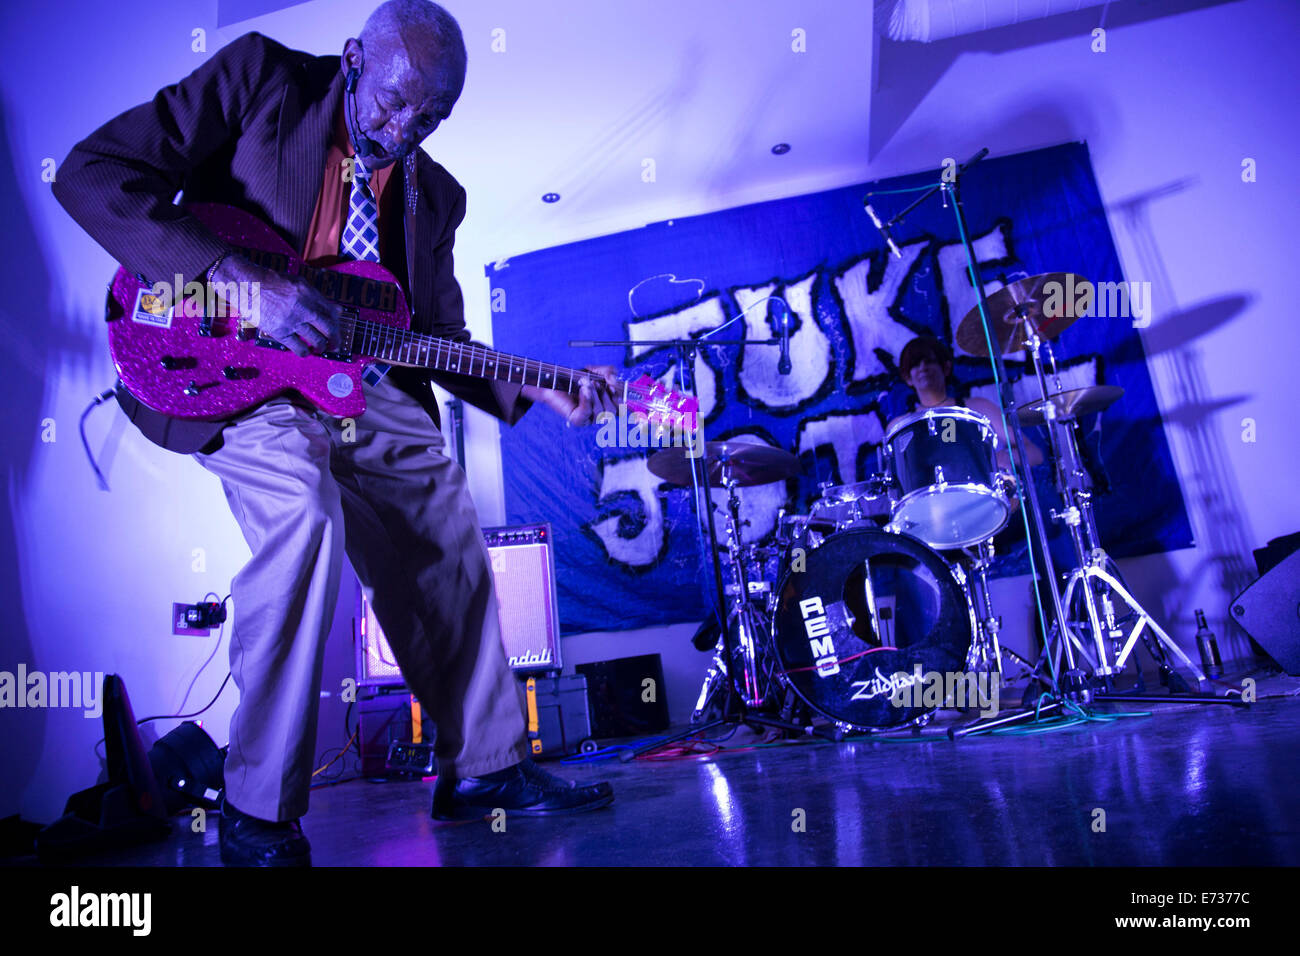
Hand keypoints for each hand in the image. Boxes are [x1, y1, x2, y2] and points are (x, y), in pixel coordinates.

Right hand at [213, 255, 342, 356]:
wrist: (245, 285)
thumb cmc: (270, 282)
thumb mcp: (296, 282)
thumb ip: (316, 296)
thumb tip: (337, 310)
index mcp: (309, 292)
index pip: (331, 312)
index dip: (337, 323)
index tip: (337, 329)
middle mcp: (304, 306)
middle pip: (329, 328)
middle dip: (335, 339)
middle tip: (335, 345)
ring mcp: (292, 320)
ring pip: (316, 339)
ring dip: (321, 347)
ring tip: (320, 348)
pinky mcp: (280, 331)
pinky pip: (299, 347)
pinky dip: (305, 352)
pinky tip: (305, 351)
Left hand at [522, 365, 619, 426]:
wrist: (553, 380)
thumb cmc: (574, 377)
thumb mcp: (594, 370)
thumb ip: (608, 371)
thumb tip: (614, 381)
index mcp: (607, 403)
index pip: (622, 409)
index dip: (624, 402)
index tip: (620, 390)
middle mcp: (600, 413)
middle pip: (614, 411)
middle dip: (606, 394)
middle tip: (596, 382)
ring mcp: (589, 418)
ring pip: (601, 412)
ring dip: (595, 395)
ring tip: (585, 383)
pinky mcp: (577, 420)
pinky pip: (587, 413)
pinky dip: (587, 399)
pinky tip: (583, 390)